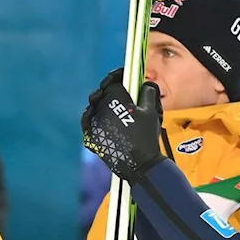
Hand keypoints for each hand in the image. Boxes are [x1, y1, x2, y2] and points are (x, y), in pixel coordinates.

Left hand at [80, 69, 165, 183]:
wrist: (139, 164)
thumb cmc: (146, 137)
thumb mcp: (152, 111)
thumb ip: (148, 92)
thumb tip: (145, 84)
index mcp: (115, 99)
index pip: (112, 81)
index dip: (117, 76)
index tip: (124, 75)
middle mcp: (101, 108)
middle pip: (101, 93)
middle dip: (109, 89)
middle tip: (117, 90)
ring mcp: (94, 123)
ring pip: (93, 107)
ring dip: (100, 103)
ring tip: (108, 104)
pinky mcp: (91, 136)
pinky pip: (87, 122)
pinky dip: (92, 117)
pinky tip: (98, 117)